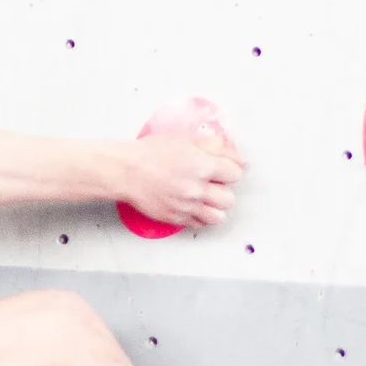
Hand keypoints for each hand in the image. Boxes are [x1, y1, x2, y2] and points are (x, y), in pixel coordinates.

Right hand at [115, 125, 244, 228]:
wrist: (126, 171)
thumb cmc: (152, 153)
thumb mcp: (185, 141)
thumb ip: (215, 147)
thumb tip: (239, 158)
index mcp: (201, 166)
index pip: (235, 174)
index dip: (229, 170)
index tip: (221, 169)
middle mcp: (196, 189)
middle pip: (229, 199)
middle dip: (223, 191)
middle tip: (212, 184)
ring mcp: (186, 207)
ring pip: (218, 217)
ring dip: (215, 208)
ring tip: (205, 199)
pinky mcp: (176, 218)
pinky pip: (200, 224)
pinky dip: (200, 216)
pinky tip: (192, 205)